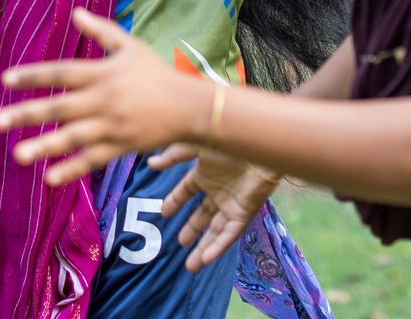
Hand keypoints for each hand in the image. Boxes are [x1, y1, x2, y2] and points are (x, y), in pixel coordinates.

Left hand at [0, 8, 209, 185]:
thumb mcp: (130, 46)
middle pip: (59, 107)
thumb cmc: (157, 73)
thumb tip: (75, 12)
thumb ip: (101, 30)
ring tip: (17, 155)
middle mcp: (103, 100)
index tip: (6, 80)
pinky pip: (92, 160)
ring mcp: (111, 126)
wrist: (189, 107)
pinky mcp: (120, 147)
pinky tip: (49, 178)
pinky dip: (72, 169)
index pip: (61, 73)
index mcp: (102, 74)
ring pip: (72, 137)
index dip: (34, 76)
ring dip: (44, 145)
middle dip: (27, 114)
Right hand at [151, 144, 279, 270]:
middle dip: (191, 231)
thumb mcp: (195, 146)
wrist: (258, 149)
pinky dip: (219, 247)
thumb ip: (173, 156)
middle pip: (202, 216)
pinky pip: (230, 234)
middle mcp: (218, 192)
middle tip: (179, 243)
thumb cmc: (229, 143)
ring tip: (190, 266)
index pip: (186, 191)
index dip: (175, 202)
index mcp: (205, 174)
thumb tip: (151, 165)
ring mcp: (231, 204)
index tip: (163, 213)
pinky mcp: (244, 214)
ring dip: (203, 248)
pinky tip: (207, 259)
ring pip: (215, 231)